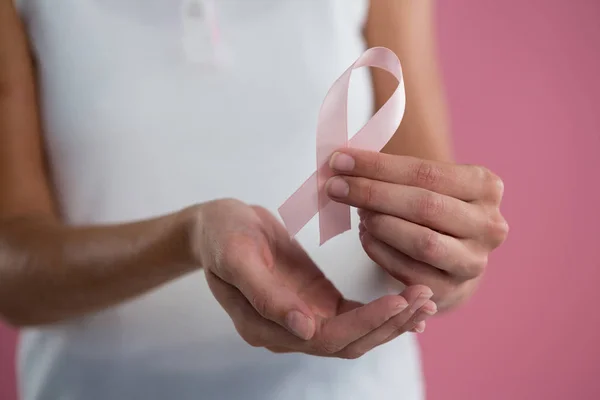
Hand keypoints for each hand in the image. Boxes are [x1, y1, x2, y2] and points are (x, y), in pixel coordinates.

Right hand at [189, 199, 436, 358]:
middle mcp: (289, 331)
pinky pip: (354, 314)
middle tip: (425, 298)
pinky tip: (406, 301)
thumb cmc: (223, 236)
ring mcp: (304, 317)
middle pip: (349, 341)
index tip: (399, 301)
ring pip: (356, 331)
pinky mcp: (317, 300)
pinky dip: (381, 310)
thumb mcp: (237, 257)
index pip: (326, 338)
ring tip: (425, 300)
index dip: (365, 323)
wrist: (220, 225)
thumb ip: (266, 296)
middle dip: (389, 323)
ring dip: (391, 320)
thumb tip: (305, 331)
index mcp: (266, 327)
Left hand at [326, 149, 508, 310]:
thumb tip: (341, 163)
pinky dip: (380, 252)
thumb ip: (391, 171)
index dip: (378, 166)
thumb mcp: (424, 182)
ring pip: (422, 242)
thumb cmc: (431, 209)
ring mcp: (474, 261)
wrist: (452, 253)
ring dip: (380, 224)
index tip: (340, 161)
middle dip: (372, 194)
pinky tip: (366, 237)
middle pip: (424, 205)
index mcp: (485, 186)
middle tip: (335, 187)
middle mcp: (489, 224)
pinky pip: (409, 272)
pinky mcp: (453, 291)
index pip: (425, 172)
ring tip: (358, 213)